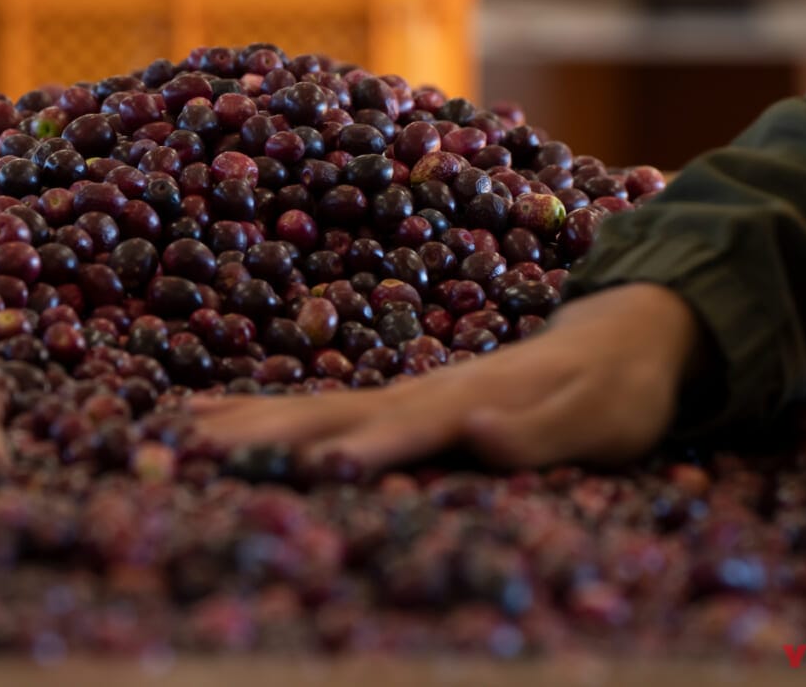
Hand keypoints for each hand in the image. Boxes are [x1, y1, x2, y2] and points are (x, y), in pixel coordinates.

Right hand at [192, 283, 705, 471]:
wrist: (620, 336)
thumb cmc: (613, 392)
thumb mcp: (597, 420)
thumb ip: (536, 432)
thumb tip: (474, 435)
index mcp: (467, 402)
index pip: (399, 428)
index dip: (352, 449)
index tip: (299, 468)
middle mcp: (426, 394)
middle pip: (334, 413)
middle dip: (266, 433)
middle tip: (194, 447)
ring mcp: (411, 395)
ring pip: (320, 408)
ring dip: (253, 420)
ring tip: (185, 428)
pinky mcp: (405, 404)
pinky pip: (329, 410)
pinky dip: (275, 413)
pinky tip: (233, 418)